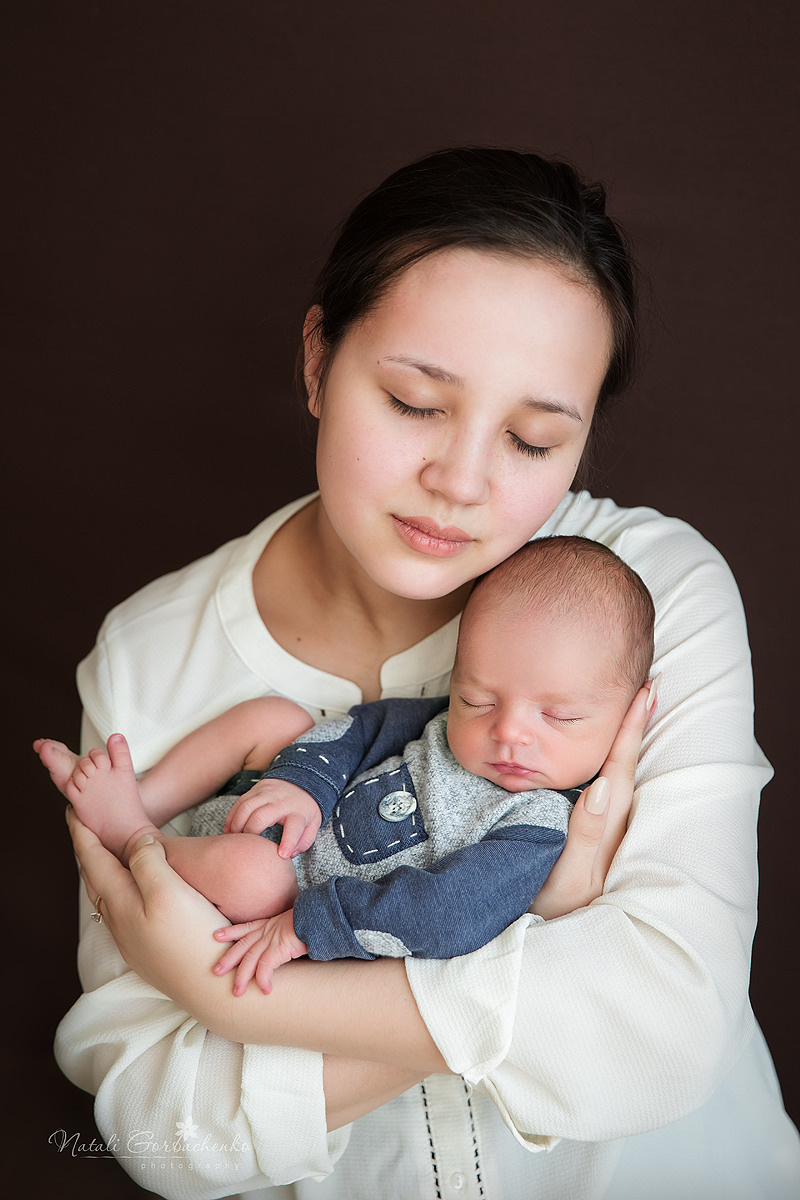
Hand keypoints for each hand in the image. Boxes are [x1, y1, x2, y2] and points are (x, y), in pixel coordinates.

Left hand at [65, 807, 226, 992]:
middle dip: (88, 852)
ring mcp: (134, 941)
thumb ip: (147, 861)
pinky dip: (120, 892)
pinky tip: (133, 896)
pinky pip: (124, 914)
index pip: (94, 860)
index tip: (73, 811)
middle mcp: (121, 924)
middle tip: (84, 828)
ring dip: (102, 873)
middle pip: (96, 880)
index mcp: (122, 903)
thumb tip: (137, 842)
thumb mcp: (170, 890)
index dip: (83, 833)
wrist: (214, 988)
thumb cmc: (194, 937)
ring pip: (109, 899)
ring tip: (104, 857)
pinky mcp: (150, 953)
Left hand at [213, 909, 307, 995]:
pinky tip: (265, 989)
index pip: (245, 928)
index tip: (216, 935)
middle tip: (216, 971)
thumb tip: (286, 944)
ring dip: (241, 977)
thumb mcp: (292, 925)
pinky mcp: (277, 949)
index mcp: (268, 925)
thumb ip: (284, 934)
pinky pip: (265, 967)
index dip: (230, 932)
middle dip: (228, 959)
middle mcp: (266, 931)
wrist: (317, 918)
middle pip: (241, 946)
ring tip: (237, 992)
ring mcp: (270, 940)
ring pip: (249, 960)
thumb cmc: (309, 923)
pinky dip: (262, 979)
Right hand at [224, 778, 321, 857]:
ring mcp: (268, 793)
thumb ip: (304, 841)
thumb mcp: (313, 824)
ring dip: (237, 824)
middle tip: (246, 845)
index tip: (281, 855)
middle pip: (261, 816)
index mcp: (298, 812)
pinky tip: (229, 829)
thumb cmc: (303, 810)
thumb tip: (290, 854)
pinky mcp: (256, 789)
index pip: (294, 827)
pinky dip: (232, 816)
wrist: (300, 781)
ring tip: (234, 839)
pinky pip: (240, 802)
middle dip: (250, 832)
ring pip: (246, 807)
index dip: (288, 842)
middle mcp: (282, 801)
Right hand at [532, 678, 657, 919]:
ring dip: (625, 741)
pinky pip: (604, 789)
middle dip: (635, 725)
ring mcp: (603, 833)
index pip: (619, 768)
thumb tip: (601, 787)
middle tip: (647, 684)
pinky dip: (609, 763)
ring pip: (618, 775)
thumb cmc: (558, 914)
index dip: (631, 729)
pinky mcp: (591, 840)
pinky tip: (605, 755)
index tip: (646, 691)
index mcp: (605, 827)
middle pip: (624, 764)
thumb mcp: (567, 879)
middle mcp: (609, 825)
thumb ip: (584, 835)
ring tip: (634, 707)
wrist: (563, 951)